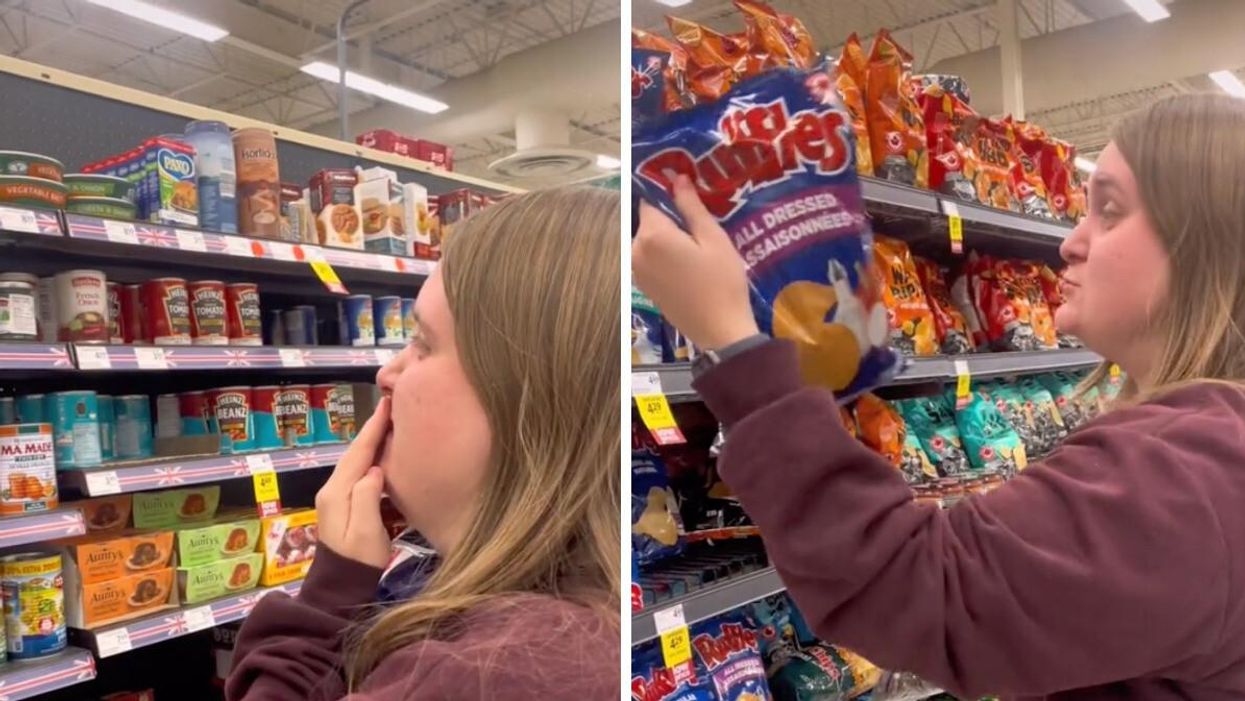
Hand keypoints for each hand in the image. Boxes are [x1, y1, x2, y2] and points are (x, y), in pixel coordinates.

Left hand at [314, 396, 392, 568]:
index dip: (373, 428)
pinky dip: (369, 458)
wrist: (341, 587)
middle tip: (390, 407)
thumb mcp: (366, 531)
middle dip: (372, 430)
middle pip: (354, 453)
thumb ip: (367, 496)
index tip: (387, 405)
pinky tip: (381, 454)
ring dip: (371, 443)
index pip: (358, 453)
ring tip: (389, 425)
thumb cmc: (359, 561)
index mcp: (337, 493)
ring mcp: (334, 497)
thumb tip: (374, 469)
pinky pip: (356, 473)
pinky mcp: (341, 505)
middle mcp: (331, 490)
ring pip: (355, 461)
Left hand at [632, 174, 759, 350]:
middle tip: (697, 217)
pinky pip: (649, 258)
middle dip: (668, 215)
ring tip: (696, 239)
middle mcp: (636, 251)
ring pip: (648, 239)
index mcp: (652, 236)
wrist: (720, 332)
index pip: (650, 200)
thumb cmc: (722, 282)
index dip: (666, 192)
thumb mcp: (713, 238)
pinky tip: (688, 259)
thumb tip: (677, 178)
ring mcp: (636, 271)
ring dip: (666, 235)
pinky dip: (663, 253)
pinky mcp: (643, 286)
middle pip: (647, 220)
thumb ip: (691, 206)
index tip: (685, 191)